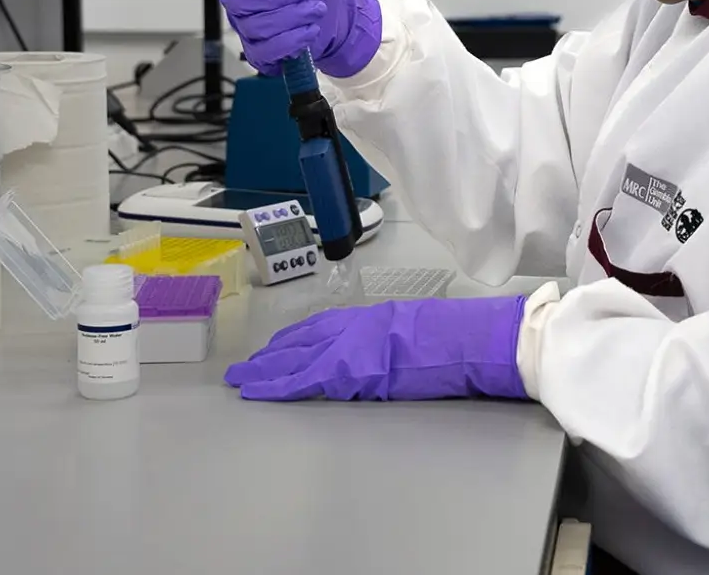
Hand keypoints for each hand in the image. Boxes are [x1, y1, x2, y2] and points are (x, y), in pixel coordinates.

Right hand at [203, 0, 381, 76]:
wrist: (348, 14)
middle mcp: (241, 5)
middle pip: (239, 2)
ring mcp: (251, 31)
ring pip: (257, 26)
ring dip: (293, 15)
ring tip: (314, 8)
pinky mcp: (265, 54)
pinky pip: (268, 50)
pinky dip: (294, 38)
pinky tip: (309, 30)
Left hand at [223, 296, 528, 400]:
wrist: (465, 340)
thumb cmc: (455, 338)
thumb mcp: (417, 330)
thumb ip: (392, 338)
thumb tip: (384, 352)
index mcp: (372, 317)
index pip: (324, 326)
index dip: (296, 338)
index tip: (277, 347)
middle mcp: (353, 327)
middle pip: (302, 341)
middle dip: (272, 355)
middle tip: (246, 366)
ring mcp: (347, 347)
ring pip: (294, 358)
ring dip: (266, 369)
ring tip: (242, 379)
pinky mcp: (346, 370)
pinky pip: (302, 380)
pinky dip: (278, 385)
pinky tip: (258, 391)